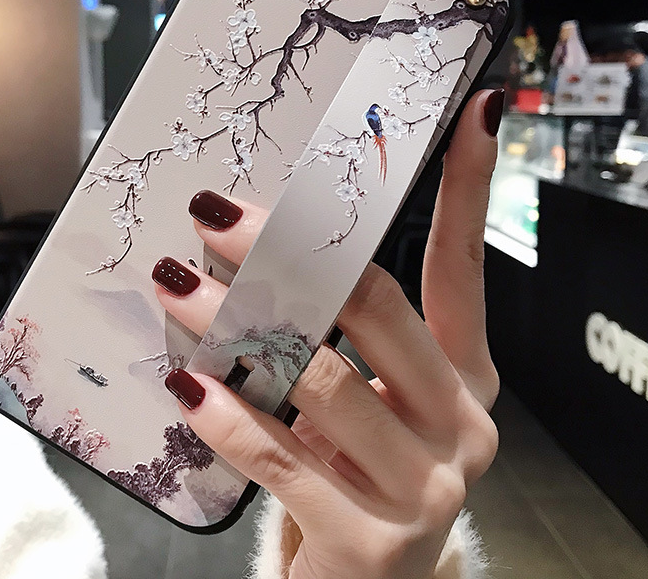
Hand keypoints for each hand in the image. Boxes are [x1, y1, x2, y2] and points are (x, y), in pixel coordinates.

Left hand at [153, 89, 503, 578]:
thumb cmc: (355, 470)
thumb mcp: (358, 396)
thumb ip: (334, 334)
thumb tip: (260, 244)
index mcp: (465, 376)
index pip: (463, 267)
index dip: (469, 187)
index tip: (473, 111)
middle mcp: (463, 424)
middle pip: (378, 307)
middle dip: (290, 252)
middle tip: (217, 214)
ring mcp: (428, 489)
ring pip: (319, 379)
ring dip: (233, 324)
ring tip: (174, 283)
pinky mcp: (375, 541)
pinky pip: (283, 459)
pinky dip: (226, 415)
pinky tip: (185, 383)